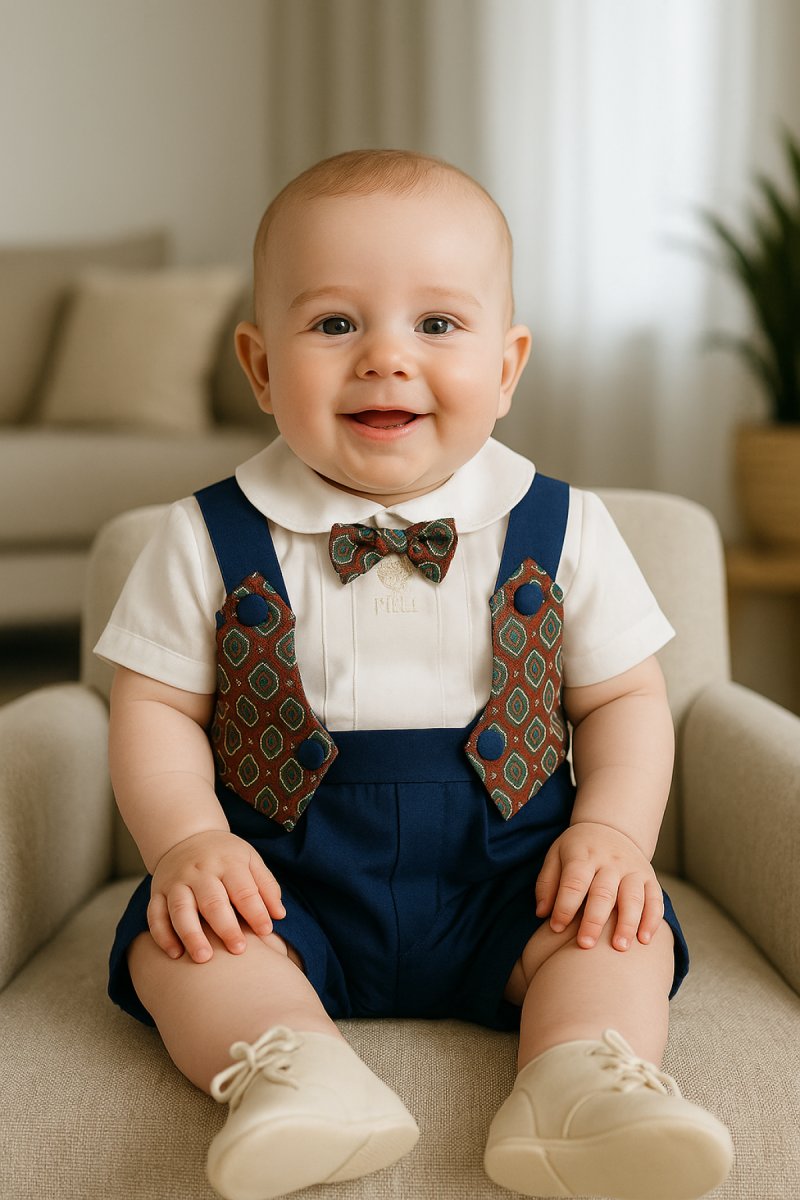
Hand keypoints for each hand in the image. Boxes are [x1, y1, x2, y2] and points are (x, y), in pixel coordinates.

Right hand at [148, 830, 285, 962]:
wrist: (186, 836)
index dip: (256, 911)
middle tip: (238, 950)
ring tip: (204, 958)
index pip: (243, 889)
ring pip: (181, 910)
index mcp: (227, 862)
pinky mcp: (157, 892)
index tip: (266, 931)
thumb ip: (266, 886)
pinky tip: (174, 954)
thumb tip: (279, 915)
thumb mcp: (250, 860)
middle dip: (225, 927)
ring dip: (191, 935)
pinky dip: (162, 936)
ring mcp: (176, 882)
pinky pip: (155, 915)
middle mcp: (200, 872)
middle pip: (212, 901)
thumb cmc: (225, 856)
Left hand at [535, 822, 663, 951]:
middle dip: (594, 920)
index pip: (574, 882)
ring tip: (620, 947)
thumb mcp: (556, 855)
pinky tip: (644, 940)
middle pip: (603, 892)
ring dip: (627, 923)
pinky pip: (655, 899)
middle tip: (586, 945)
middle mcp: (610, 862)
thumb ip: (547, 883)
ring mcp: (632, 869)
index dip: (565, 906)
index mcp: (583, 855)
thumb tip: (542, 912)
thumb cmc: (578, 849)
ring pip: (633, 897)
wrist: (611, 828)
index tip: (556, 927)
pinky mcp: (650, 877)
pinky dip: (652, 920)